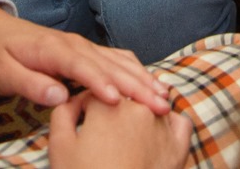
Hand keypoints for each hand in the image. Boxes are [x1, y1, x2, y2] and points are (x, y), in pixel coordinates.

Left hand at [0, 5, 170, 113]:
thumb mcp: (3, 73)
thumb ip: (31, 84)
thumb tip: (59, 97)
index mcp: (53, 50)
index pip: (82, 68)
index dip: (101, 84)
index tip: (118, 101)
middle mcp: (73, 44)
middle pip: (110, 65)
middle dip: (136, 85)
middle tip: (158, 104)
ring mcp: (82, 46)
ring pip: (119, 61)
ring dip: (142, 78)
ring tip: (163, 96)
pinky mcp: (86, 51)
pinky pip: (116, 58)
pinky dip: (136, 70)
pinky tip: (149, 83)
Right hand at [48, 90, 189, 168]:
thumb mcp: (59, 146)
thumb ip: (63, 111)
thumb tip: (74, 100)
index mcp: (107, 104)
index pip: (94, 93)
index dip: (84, 109)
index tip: (80, 126)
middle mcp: (138, 108)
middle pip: (123, 98)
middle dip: (111, 113)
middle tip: (101, 141)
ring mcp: (162, 126)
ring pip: (151, 105)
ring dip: (139, 116)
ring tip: (125, 142)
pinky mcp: (179, 147)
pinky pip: (180, 123)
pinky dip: (170, 124)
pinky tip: (156, 136)